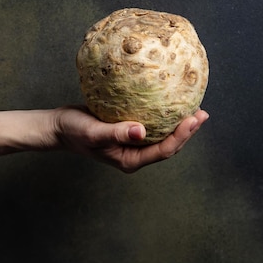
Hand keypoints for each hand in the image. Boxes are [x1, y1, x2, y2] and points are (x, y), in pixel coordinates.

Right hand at [52, 106, 208, 172]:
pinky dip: (164, 115)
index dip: (181, 136)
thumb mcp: (93, 132)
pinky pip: (153, 124)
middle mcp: (135, 153)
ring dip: (179, 124)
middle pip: (168, 145)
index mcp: (130, 160)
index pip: (163, 151)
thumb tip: (141, 131)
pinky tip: (171, 102)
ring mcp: (133, 143)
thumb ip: (116, 133)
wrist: (60, 126)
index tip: (193, 119)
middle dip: (187, 131)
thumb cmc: (73, 131)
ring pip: (163, 135)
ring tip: (195, 108)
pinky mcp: (130, 130)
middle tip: (202, 113)